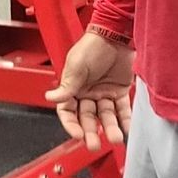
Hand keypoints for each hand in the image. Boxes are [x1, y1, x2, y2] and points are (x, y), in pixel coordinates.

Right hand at [46, 28, 135, 151]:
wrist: (116, 33)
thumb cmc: (92, 45)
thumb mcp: (76, 65)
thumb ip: (67, 85)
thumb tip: (51, 97)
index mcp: (72, 87)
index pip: (68, 112)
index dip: (71, 124)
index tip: (78, 134)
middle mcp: (87, 93)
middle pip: (88, 118)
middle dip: (91, 132)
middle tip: (93, 144)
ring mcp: (104, 93)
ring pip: (106, 116)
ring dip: (110, 128)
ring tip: (115, 138)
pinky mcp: (120, 91)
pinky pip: (122, 109)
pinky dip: (125, 119)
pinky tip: (126, 129)